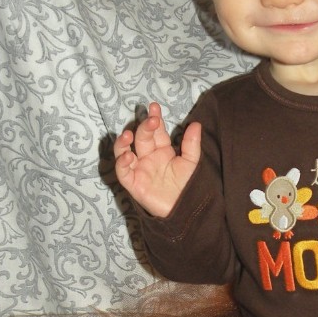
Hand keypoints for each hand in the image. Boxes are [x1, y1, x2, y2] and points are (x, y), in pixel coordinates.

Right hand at [114, 102, 201, 217]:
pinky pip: (123, 172)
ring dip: (124, 142)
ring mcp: (139, 169)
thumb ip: (192, 144)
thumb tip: (195, 124)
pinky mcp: (133, 184)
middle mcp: (148, 157)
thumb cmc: (189, 187)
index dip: (155, 119)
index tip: (155, 106)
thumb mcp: (192, 163)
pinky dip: (122, 163)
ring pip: (124, 151)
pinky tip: (128, 156)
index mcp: (162, 150)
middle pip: (142, 138)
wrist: (187, 210)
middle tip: (152, 120)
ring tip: (129, 134)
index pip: (156, 131)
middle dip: (144, 127)